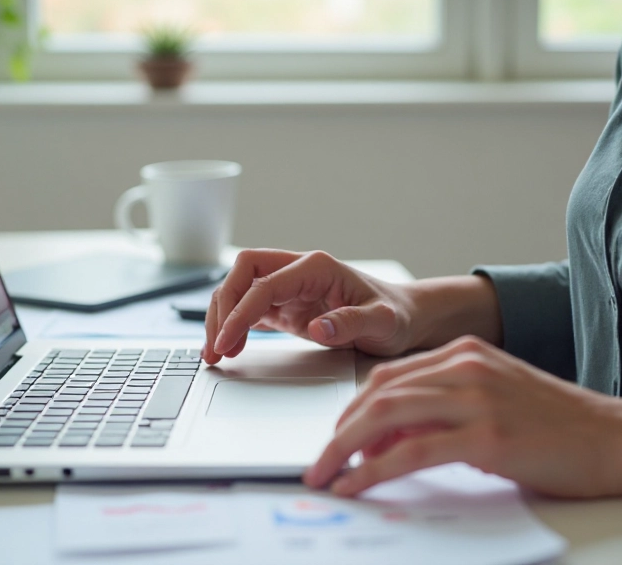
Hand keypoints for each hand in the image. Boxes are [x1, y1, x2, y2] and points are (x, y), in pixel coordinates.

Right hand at [202, 249, 415, 363]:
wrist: (406, 318)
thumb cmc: (397, 316)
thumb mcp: (384, 322)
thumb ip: (352, 323)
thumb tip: (319, 329)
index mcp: (316, 267)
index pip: (264, 284)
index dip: (240, 312)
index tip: (226, 341)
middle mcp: (298, 271)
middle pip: (241, 275)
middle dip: (222, 308)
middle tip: (215, 347)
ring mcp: (289, 287)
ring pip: (239, 290)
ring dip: (222, 318)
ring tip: (215, 353)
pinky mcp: (285, 306)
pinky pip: (248, 309)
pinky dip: (232, 326)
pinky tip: (226, 348)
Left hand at [303, 336, 621, 498]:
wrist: (618, 438)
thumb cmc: (559, 425)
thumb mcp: (494, 401)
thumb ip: (444, 408)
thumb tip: (390, 440)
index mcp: (464, 353)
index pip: (387, 376)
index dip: (353, 409)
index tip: (336, 437)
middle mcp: (464, 367)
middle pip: (377, 393)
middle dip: (338, 431)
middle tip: (319, 461)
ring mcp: (475, 398)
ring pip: (385, 416)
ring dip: (344, 449)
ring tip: (326, 475)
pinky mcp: (486, 436)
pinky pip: (412, 453)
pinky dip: (375, 471)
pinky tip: (358, 485)